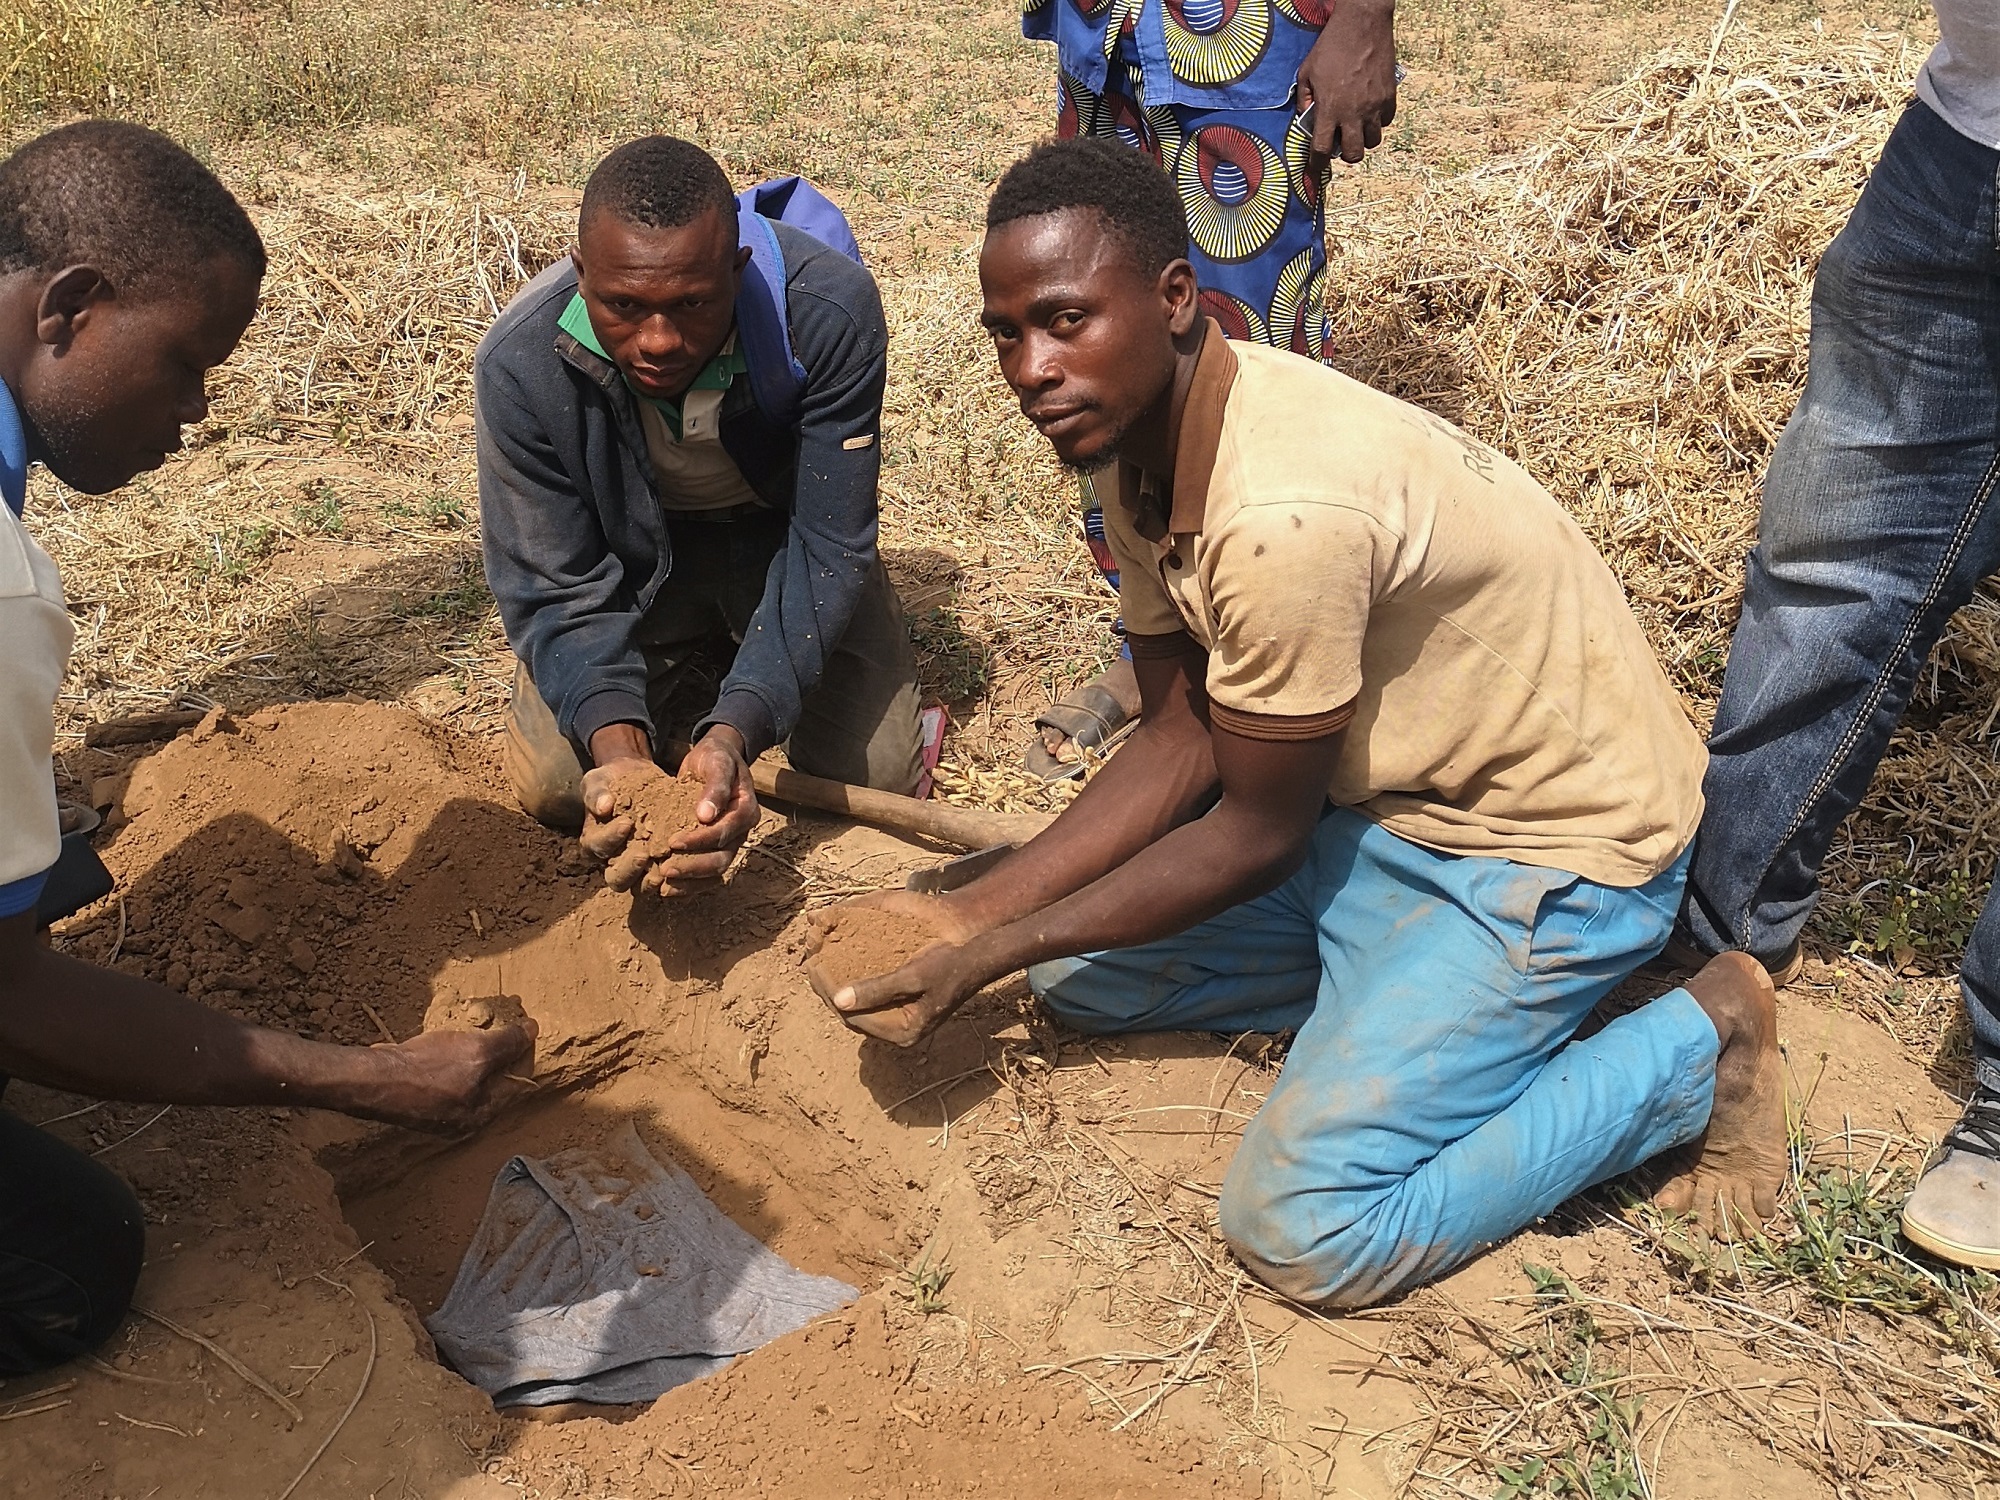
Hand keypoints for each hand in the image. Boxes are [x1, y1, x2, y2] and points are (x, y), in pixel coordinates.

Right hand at [355, 1019, 539, 1133]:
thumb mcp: (477, 1052)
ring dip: (474, 1053)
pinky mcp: (417, 1099)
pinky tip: (447, 1042)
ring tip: (477, 1028)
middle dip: (500, 1053)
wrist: (371, 1079)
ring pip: (468, 1079)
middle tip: (503, 1025)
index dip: (524, 1053)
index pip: (517, 1083)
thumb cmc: (427, 1070)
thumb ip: (508, 1044)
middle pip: (493, 1082)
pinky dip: (451, 1059)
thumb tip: (531, 1031)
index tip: (526, 1028)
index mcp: (481, 1115)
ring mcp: (438, 1111)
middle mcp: (462, 1120)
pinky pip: (445, 1077)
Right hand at [579, 752, 662, 887]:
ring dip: (651, 881)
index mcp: (594, 842)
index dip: (610, 838)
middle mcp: (613, 860)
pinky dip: (675, 878)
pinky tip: (687, 867)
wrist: (636, 778)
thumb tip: (603, 806)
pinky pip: (665, 879)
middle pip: (616, 878)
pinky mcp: (659, 864)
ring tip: (667, 868)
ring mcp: (636, 867)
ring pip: (640, 886)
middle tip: (644, 854)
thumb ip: (596, 793)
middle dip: (629, 869)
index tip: (626, 822)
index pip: (597, 847)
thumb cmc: (612, 782)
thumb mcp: (599, 781)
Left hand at [654, 726, 758, 890]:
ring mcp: (729, 843)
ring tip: (663, 885)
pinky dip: (688, 883)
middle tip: (665, 870)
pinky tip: (666, 887)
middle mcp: (741, 832)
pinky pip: (705, 873)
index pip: (724, 833)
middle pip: (722, 860)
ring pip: (714, 871)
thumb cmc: (716, 758)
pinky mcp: (715, 848)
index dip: (699, 840)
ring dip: (689, 881)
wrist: (715, 759)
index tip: (672, 842)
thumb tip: (705, 815)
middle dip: (693, 868)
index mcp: (746, 811)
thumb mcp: (718, 761)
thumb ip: (716, 786)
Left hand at [804, 892, 986, 1047]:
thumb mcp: (913, 976)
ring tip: (818, 965)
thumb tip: (839, 999)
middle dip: (829, 992)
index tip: (812, 967)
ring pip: (858, 1008)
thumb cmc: (949, 965)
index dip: (829, 993)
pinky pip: (869, 1001)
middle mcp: (899, 1033)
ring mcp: (900, 1022)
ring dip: (838, 988)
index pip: (853, 1017)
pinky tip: (840, 967)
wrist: (978, 960)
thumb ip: (877, 989)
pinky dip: (854, 986)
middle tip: (809, 965)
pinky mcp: (901, 1009)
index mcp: (902, 1032)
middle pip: (852, 1015)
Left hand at [1296, 0, 1396, 173]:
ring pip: (1373, 141)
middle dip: (1345, 155)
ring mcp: (1374, 106)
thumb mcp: (1307, 72)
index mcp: (1330, 109)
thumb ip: (1305, 98)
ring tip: (1356, 126)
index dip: (1317, 164)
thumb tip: (1306, 117)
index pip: (1322, 149)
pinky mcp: (1389, 96)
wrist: (1363, 24)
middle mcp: (1353, 113)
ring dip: (1363, 138)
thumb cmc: (1331, 46)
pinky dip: (1378, 121)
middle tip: (1340, 143)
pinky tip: (1369, 110)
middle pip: (1354, 154)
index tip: (1315, 168)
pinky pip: (1386, 121)